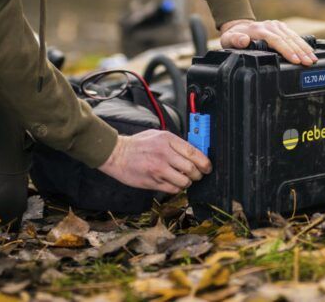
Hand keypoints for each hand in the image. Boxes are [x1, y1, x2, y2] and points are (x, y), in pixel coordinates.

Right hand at [97, 130, 211, 192]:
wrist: (116, 154)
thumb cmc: (137, 144)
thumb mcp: (157, 135)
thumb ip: (175, 142)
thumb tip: (194, 152)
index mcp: (167, 139)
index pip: (194, 153)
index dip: (205, 162)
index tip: (207, 167)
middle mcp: (164, 154)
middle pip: (192, 169)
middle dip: (198, 174)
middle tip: (197, 174)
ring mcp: (158, 169)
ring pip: (184, 181)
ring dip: (187, 182)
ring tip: (184, 178)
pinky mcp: (153, 182)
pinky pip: (173, 189)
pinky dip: (177, 188)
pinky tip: (173, 183)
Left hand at [219, 19, 317, 64]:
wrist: (238, 26)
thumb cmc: (234, 36)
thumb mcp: (228, 39)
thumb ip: (235, 40)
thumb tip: (244, 40)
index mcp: (259, 30)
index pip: (276, 41)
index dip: (287, 51)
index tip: (295, 60)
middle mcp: (270, 26)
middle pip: (288, 39)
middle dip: (300, 52)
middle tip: (309, 63)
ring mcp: (276, 25)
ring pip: (293, 37)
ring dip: (304, 48)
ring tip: (313, 59)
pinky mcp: (281, 27)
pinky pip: (294, 35)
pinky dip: (303, 44)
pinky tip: (311, 51)